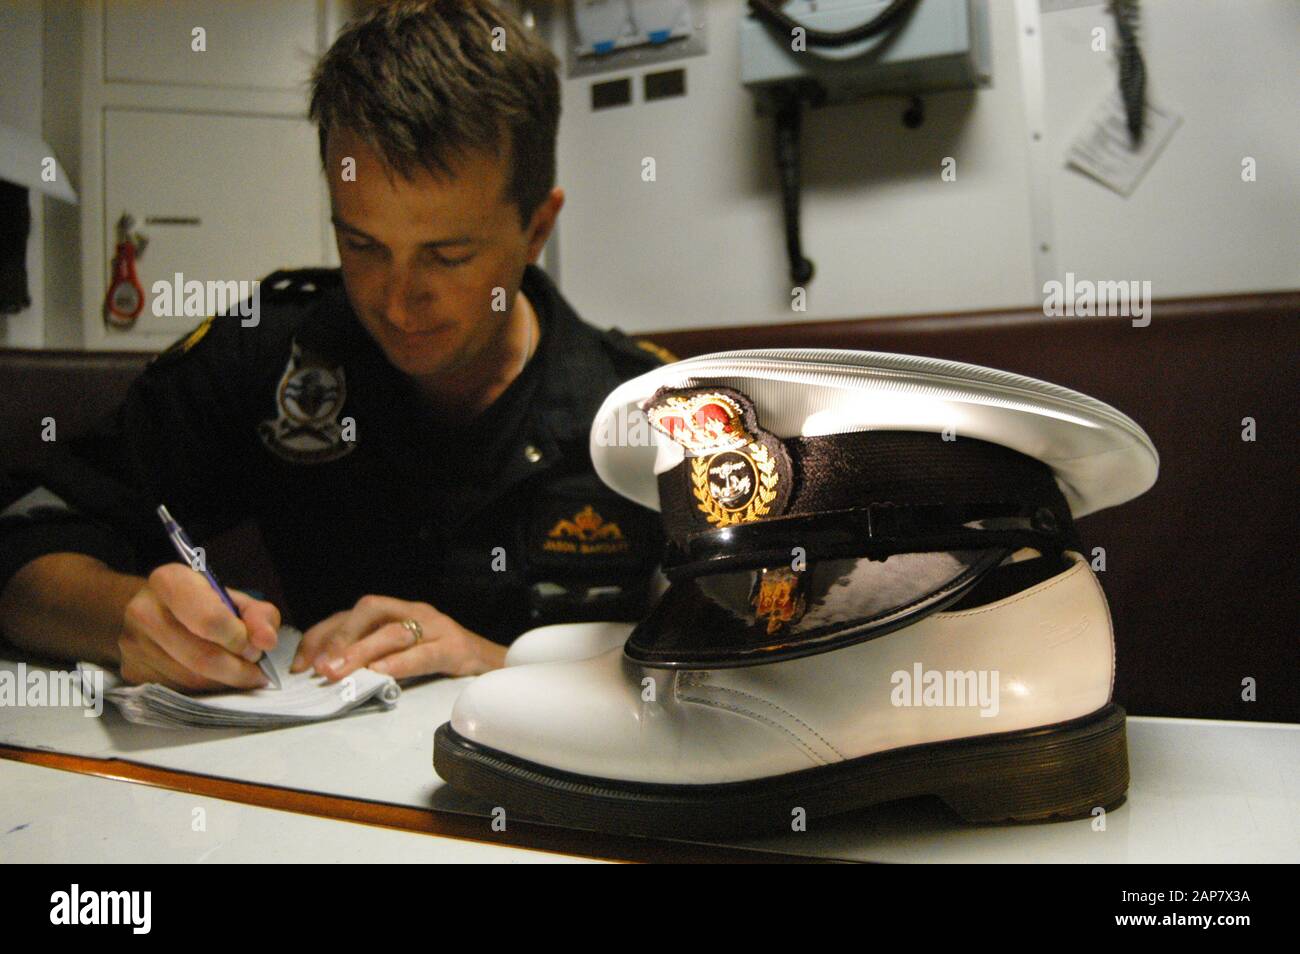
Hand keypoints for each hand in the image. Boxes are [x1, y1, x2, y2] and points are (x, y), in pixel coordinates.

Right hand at [119, 563, 280, 690]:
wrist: (154, 610)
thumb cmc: (202, 603)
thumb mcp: (235, 599)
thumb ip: (259, 616)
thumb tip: (266, 641)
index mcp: (169, 581)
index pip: (210, 620)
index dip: (239, 639)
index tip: (256, 647)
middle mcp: (143, 612)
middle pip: (201, 658)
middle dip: (238, 669)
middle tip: (255, 669)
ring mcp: (133, 646)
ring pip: (191, 681)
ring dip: (225, 683)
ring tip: (238, 672)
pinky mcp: (132, 673)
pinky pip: (179, 692)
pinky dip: (206, 691)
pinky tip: (215, 678)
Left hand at [291, 595, 504, 680]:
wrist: (496, 665)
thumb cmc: (444, 660)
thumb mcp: (403, 654)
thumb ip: (373, 656)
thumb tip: (326, 673)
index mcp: (397, 612)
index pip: (350, 615)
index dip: (321, 636)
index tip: (301, 665)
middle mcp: (413, 612)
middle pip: (369, 612)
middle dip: (338, 638)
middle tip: (318, 669)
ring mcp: (436, 626)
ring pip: (393, 632)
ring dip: (361, 652)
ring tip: (339, 672)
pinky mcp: (456, 647)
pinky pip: (425, 652)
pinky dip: (400, 663)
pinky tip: (382, 673)